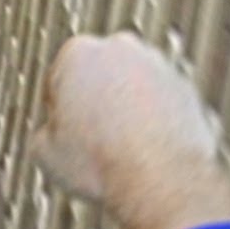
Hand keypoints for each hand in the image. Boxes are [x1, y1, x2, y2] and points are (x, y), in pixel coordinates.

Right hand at [27, 32, 229, 228]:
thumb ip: (43, 133)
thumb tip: (50, 136)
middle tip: (93, 138)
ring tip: (123, 148)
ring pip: (134, 86)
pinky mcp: (186, 88)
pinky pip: (163, 102)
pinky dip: (157, 119)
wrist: (159, 179)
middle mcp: (120, 49)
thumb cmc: (102, 162)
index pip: (59, 78)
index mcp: (77, 53)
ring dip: (128, 107)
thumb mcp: (45, 154)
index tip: (64, 131)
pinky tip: (148, 149)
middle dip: (96, 99)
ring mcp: (158, 66)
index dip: (59, 109)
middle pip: (99, 74)